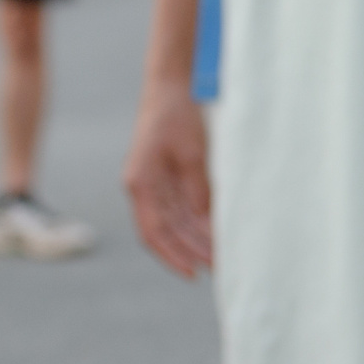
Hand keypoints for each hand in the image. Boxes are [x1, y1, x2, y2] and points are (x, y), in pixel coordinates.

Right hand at [123, 80, 214, 277]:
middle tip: (220, 269)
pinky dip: (200, 225)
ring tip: (223, 259)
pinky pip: (184, 211)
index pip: (154, 231)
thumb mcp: (193, 154)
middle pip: (167, 233)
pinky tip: (218, 237)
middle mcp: (145, 189)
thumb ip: (198, 190)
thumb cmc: (177, 116)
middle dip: (192, 252)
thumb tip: (209, 224)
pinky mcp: (170, 181)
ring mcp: (156, 186)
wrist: (171, 89)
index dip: (172, 255)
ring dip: (198, 242)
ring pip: (177, 225)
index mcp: (141, 183)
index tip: (193, 274)